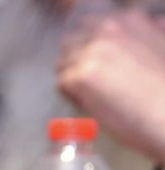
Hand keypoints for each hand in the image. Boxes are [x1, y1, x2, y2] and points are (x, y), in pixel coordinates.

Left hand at [56, 10, 164, 163]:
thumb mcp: (162, 45)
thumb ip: (149, 32)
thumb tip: (153, 25)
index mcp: (128, 18)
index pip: (90, 27)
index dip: (89, 49)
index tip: (98, 67)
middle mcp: (108, 28)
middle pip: (70, 42)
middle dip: (75, 63)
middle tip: (89, 86)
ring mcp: (92, 51)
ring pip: (62, 64)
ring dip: (71, 81)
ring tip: (92, 97)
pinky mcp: (82, 76)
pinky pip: (61, 84)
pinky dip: (71, 97)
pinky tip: (91, 105)